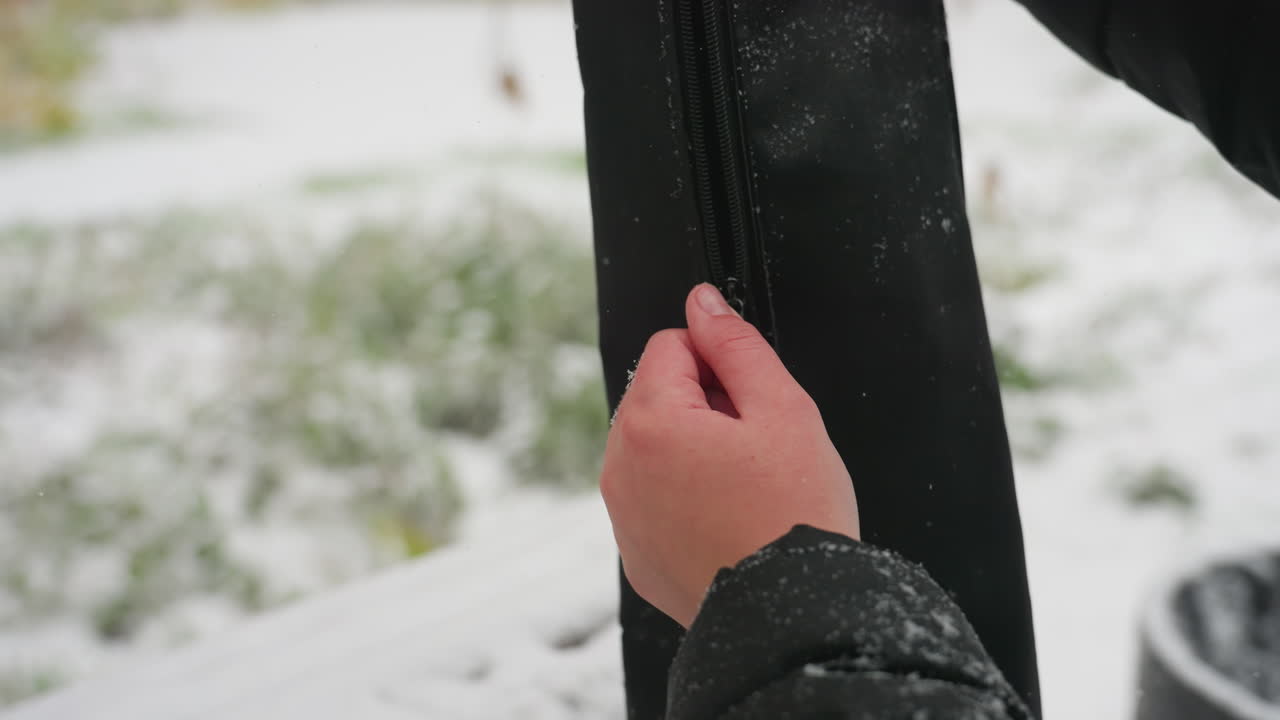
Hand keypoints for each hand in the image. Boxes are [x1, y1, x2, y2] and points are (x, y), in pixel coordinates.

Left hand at [600, 283, 859, 627]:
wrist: (790, 614)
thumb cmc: (794, 515)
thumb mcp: (783, 409)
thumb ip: (736, 345)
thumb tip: (703, 302)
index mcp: (649, 423)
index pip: (671, 345)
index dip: (720, 362)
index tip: (751, 400)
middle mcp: (620, 467)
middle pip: (659, 395)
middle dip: (706, 405)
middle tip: (756, 448)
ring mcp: (623, 515)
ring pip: (656, 447)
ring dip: (695, 451)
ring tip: (745, 488)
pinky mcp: (634, 554)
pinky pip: (655, 499)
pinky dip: (685, 498)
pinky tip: (728, 521)